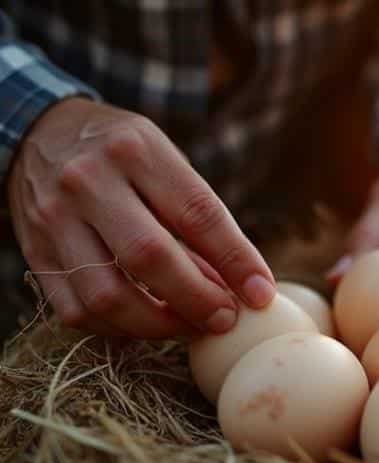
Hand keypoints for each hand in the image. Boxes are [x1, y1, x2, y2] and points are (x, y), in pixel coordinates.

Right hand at [7, 98, 274, 337]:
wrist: (39, 132)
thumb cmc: (123, 154)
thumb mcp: (165, 159)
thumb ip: (200, 216)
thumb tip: (242, 283)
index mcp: (136, 150)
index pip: (197, 213)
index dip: (236, 260)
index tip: (261, 294)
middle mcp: (89, 181)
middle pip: (149, 257)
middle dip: (197, 300)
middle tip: (225, 319)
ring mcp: (53, 218)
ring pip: (107, 295)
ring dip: (158, 325)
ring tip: (189, 325)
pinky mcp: (34, 253)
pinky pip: (77, 310)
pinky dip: (118, 329)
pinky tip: (146, 323)